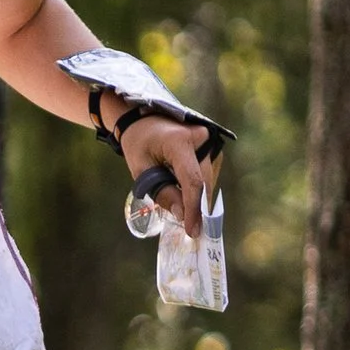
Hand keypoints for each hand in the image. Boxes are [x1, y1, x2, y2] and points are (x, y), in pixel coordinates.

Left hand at [110, 112, 218, 234]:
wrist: (144, 119)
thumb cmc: (139, 143)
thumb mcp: (141, 170)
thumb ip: (161, 192)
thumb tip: (182, 215)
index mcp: (178, 141)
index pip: (192, 181)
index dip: (193, 209)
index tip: (193, 230)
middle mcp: (199, 138)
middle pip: (203, 181)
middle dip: (198, 208)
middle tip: (193, 230)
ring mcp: (207, 140)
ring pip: (207, 178)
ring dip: (198, 198)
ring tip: (188, 214)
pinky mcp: (209, 146)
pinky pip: (206, 172)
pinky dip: (198, 187)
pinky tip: (188, 197)